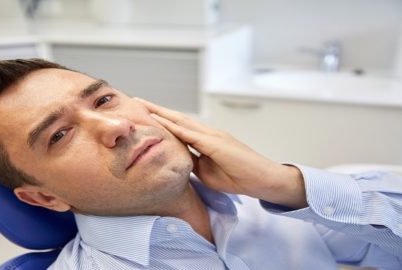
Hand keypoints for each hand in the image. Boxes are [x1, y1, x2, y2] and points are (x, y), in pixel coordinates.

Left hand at [135, 98, 306, 208]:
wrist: (262, 180)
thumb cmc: (238, 177)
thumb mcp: (207, 172)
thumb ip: (192, 163)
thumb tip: (176, 161)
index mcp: (206, 139)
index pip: (179, 127)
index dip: (162, 120)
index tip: (144, 115)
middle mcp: (208, 132)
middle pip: (177, 118)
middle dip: (157, 110)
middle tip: (138, 101)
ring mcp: (212, 135)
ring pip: (182, 121)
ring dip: (162, 113)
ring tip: (144, 105)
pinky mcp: (216, 143)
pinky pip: (190, 134)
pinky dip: (174, 127)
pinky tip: (160, 121)